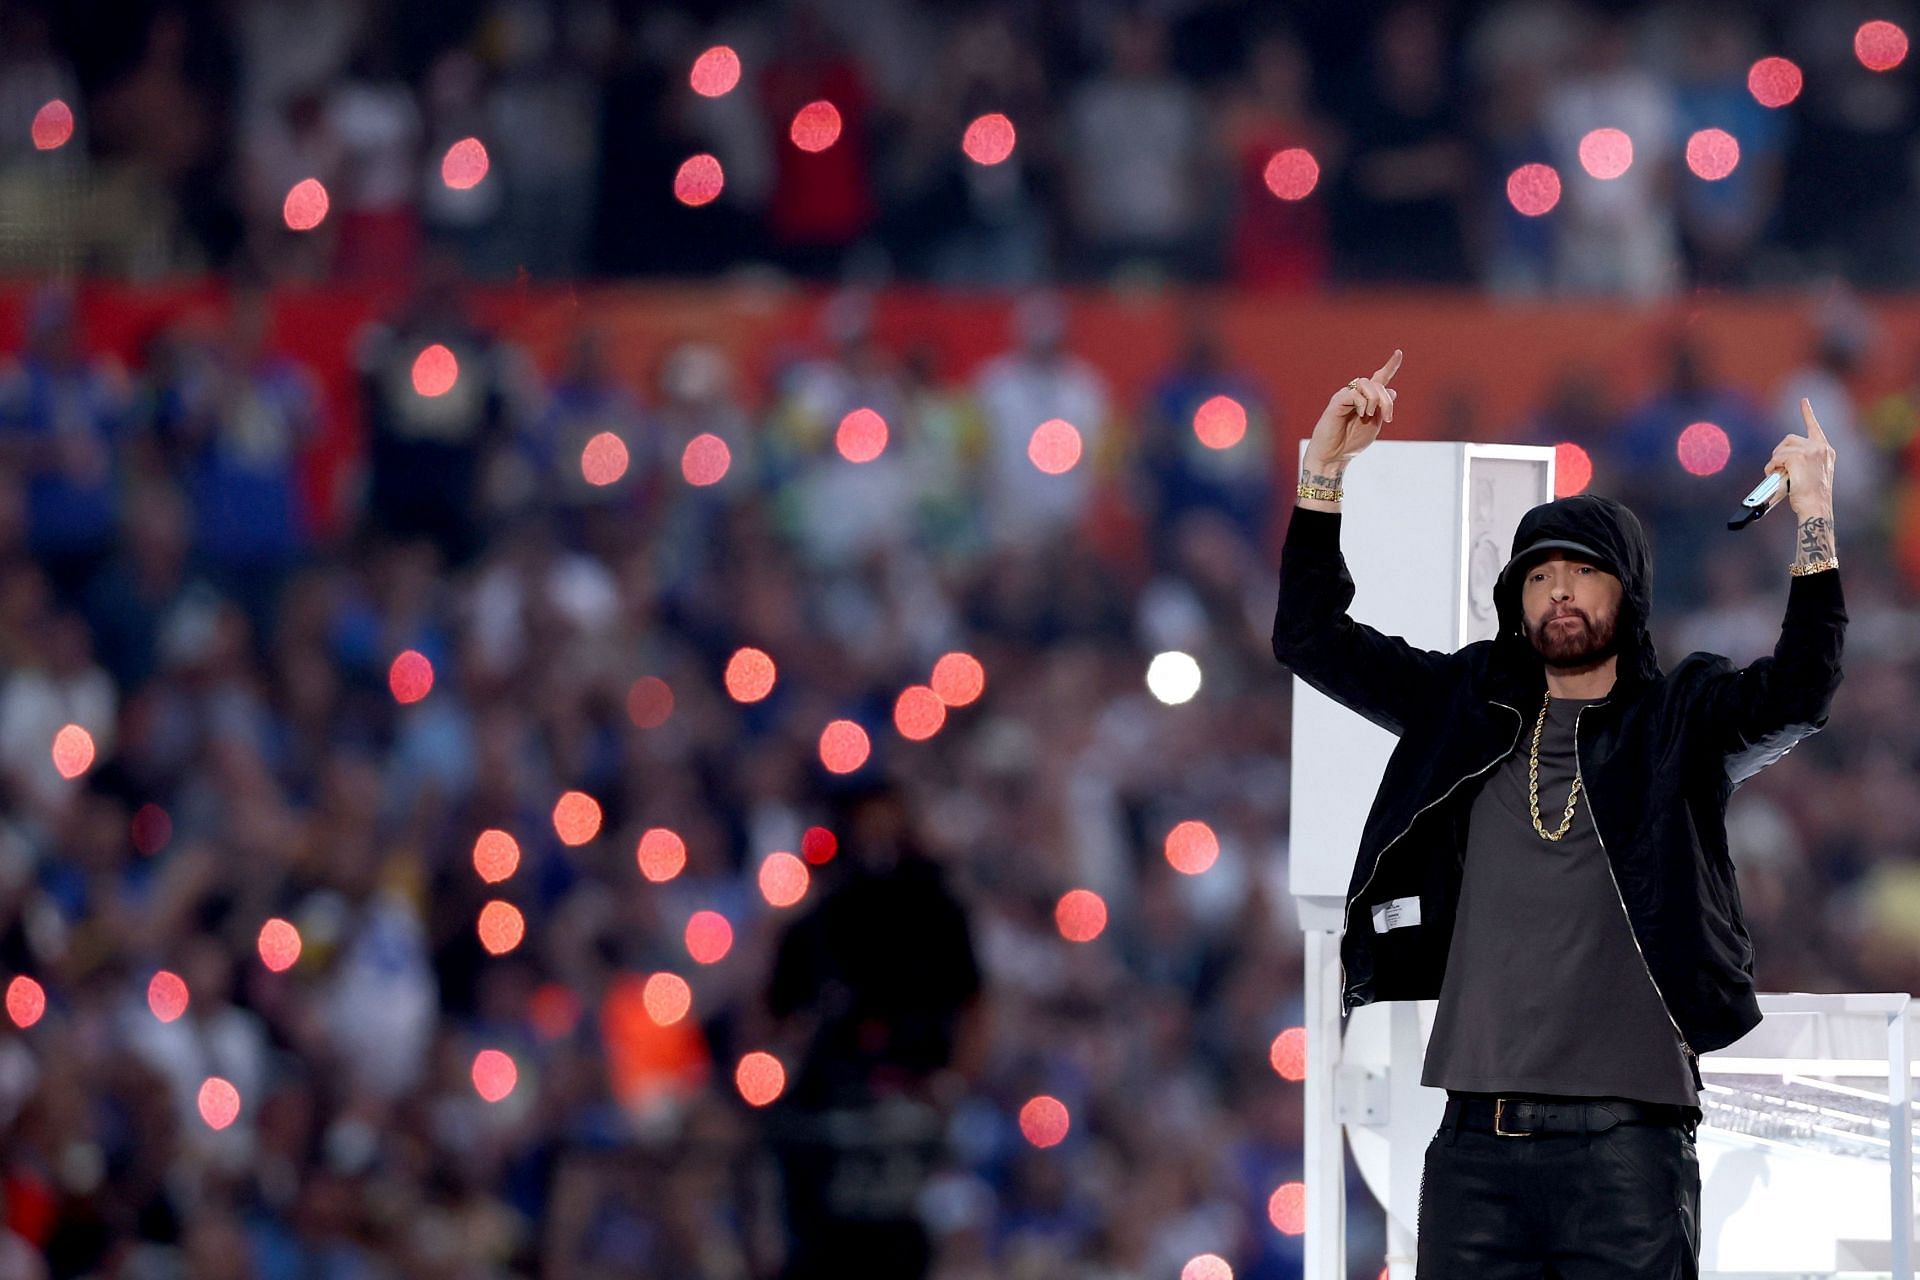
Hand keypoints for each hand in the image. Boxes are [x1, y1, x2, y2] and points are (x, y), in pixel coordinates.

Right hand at [1306, 349, 1401, 465]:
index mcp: (1367, 400)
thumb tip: (1393, 391)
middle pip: (1378, 383)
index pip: (1380, 379)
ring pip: (1367, 384)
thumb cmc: (1351, 443)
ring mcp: (1346, 397)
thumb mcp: (1375, 426)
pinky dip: (1362, 403)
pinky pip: (1354, 393)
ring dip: (1376, 399)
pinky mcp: (1337, 402)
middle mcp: (1356, 395)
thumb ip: (1383, 409)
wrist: (1334, 456)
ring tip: (1370, 415)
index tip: (1398, 353)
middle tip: (1388, 418)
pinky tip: (1360, 414)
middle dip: (1387, 400)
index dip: (1390, 366)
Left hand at [1767, 398, 1835, 517]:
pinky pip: (1777, 458)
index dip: (1807, 413)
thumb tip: (1779, 464)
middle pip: (1790, 439)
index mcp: (1826, 451)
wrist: (1816, 506)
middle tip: (1778, 467)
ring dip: (1775, 461)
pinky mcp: (1799, 457)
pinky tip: (1775, 475)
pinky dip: (1771, 466)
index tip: (1803, 401)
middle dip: (1780, 451)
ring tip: (1778, 474)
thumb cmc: (1812, 497)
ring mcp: (1811, 451)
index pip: (1815, 427)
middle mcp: (1821, 448)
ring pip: (1782, 449)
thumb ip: (1802, 463)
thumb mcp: (1811, 475)